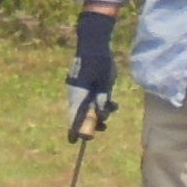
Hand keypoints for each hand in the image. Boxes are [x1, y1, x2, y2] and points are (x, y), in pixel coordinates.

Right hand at [66, 6, 120, 143]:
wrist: (94, 45)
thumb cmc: (98, 63)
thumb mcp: (103, 84)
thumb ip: (102, 100)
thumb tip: (100, 115)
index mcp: (77, 95)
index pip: (73, 117)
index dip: (73, 130)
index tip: (74, 141)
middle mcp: (77, 95)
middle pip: (81, 115)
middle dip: (92, 122)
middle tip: (103, 128)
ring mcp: (82, 91)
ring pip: (88, 107)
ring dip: (99, 112)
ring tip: (113, 108)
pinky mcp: (89, 86)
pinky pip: (93, 100)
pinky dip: (101, 103)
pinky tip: (112, 102)